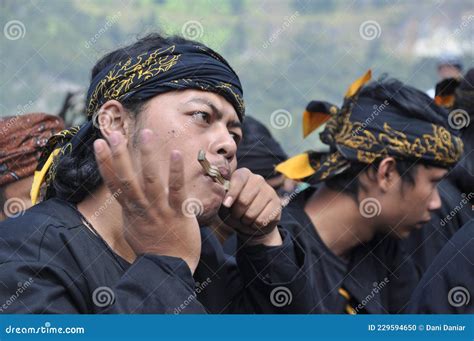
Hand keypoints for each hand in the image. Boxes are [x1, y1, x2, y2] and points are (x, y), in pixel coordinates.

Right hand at [94, 129, 200, 272]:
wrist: (169, 269)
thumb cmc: (153, 248)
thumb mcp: (134, 228)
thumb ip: (130, 210)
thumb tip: (125, 197)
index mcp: (129, 211)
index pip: (113, 184)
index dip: (104, 163)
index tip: (98, 143)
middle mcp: (141, 208)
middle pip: (126, 179)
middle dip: (119, 155)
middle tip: (113, 132)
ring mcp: (159, 210)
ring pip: (150, 180)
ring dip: (147, 156)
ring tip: (146, 133)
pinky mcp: (178, 213)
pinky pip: (176, 190)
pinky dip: (175, 172)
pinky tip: (177, 153)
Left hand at [219, 168, 281, 245]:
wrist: (251, 222)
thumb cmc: (234, 210)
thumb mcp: (224, 204)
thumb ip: (222, 199)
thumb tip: (226, 202)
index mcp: (243, 174)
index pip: (238, 180)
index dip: (232, 194)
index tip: (226, 205)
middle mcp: (258, 179)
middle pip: (243, 200)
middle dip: (236, 213)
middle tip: (235, 216)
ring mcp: (269, 191)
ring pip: (252, 213)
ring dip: (244, 221)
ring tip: (245, 219)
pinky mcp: (277, 205)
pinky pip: (261, 220)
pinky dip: (254, 226)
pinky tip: (255, 222)